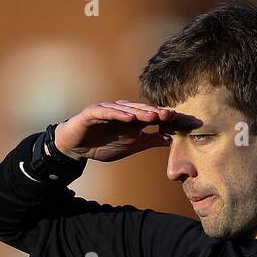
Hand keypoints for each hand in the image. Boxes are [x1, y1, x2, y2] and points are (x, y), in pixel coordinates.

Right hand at [52, 100, 184, 162]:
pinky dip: (118, 114)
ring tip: (154, 115)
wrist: (76, 147)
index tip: (180, 121)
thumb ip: (149, 141)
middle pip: (141, 110)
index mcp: (132, 119)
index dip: (165, 117)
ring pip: (126, 109)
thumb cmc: (103, 144)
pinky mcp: (93, 112)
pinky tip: (129, 117)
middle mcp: (122, 111)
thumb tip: (171, 139)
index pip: (151, 115)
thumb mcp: (131, 145)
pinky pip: (107, 111)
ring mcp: (107, 110)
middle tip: (171, 115)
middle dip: (156, 112)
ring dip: (140, 111)